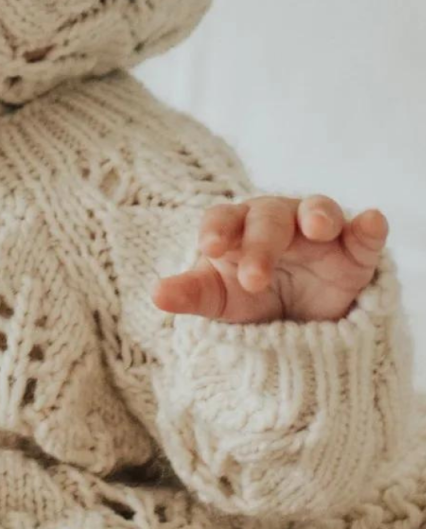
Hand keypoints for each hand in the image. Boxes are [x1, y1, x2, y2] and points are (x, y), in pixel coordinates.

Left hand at [151, 194, 387, 322]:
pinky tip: (371, 221)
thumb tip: (156, 295)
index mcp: (237, 227)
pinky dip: (369, 226)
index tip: (208, 249)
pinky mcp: (354, 250)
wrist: (293, 318)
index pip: (222, 219)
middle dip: (262, 246)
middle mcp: (276, 220)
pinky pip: (363, 233)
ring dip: (317, 214)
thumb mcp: (217, 298)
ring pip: (318, 210)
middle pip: (269, 219)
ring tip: (317, 228)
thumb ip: (190, 295)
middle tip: (255, 279)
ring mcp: (318, 232)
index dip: (217, 231)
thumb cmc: (244, 293)